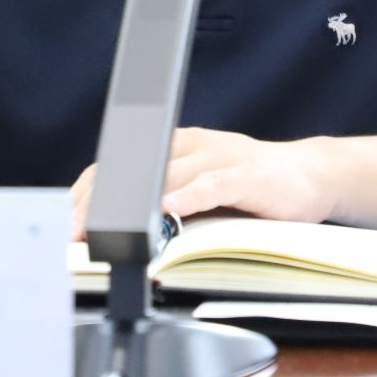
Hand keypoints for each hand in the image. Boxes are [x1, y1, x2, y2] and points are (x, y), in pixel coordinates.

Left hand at [68, 127, 334, 238]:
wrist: (312, 174)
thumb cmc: (254, 186)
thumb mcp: (201, 188)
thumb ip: (167, 199)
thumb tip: (119, 228)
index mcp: (176, 147)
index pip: (120, 164)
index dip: (89, 191)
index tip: (64, 219)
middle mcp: (193, 145)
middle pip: (134, 170)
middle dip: (100, 201)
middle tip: (74, 230)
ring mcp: (220, 157)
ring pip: (167, 175)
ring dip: (134, 203)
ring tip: (106, 225)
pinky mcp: (247, 175)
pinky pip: (212, 183)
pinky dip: (188, 197)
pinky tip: (168, 210)